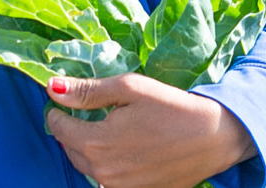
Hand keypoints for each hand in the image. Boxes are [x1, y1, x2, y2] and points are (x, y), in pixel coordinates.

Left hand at [45, 73, 256, 187]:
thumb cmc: (171, 107)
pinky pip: (107, 179)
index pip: (59, 127)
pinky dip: (106, 164)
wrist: (214, 137)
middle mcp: (103, 172)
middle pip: (70, 149)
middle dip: (70, 130)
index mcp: (96, 142)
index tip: (64, 100)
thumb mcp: (129, 88)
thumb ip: (87, 91)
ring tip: (102, 128)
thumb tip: (51, 87)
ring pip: (87, 167)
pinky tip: (122, 148)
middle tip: (82, 112)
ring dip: (86, 148)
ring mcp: (120, 187)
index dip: (58, 110)